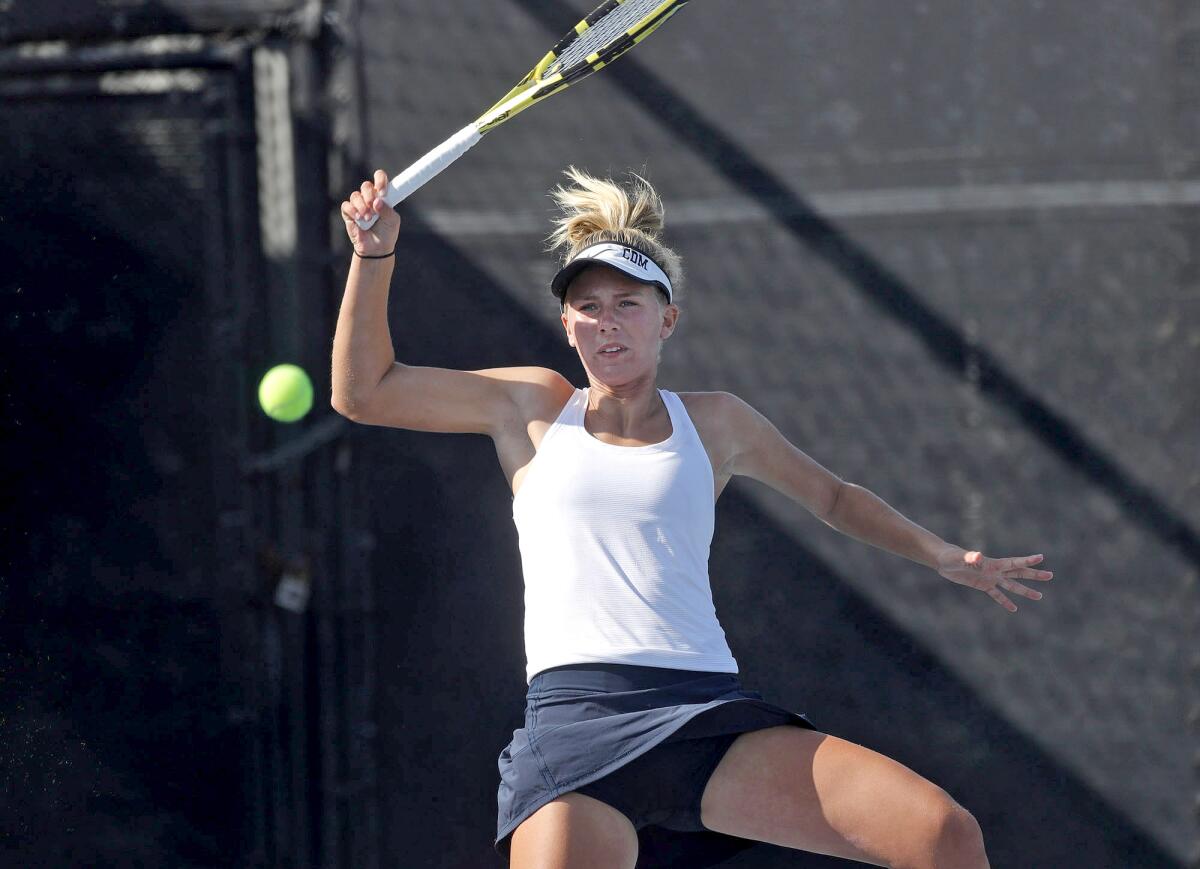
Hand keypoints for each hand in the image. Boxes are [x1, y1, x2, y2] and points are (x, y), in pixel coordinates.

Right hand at [340, 169, 400, 255]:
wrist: (377, 249)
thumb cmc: (387, 233)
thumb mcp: (393, 221)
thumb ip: (387, 209)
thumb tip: (377, 201)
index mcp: (382, 196)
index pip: (379, 178)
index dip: (380, 180)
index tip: (383, 192)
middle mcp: (369, 198)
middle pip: (366, 185)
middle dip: (370, 195)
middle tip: (374, 207)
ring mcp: (358, 205)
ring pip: (355, 195)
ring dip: (362, 206)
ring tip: (368, 218)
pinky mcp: (348, 213)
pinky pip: (346, 205)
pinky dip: (353, 211)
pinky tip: (358, 219)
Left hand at [936, 547, 1052, 611]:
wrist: (943, 560)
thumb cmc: (952, 556)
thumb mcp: (961, 558)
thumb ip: (971, 557)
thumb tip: (978, 556)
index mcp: (992, 563)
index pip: (1013, 562)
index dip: (1027, 560)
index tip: (1041, 558)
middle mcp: (994, 570)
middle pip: (1018, 573)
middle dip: (1034, 575)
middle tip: (1050, 576)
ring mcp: (990, 578)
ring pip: (1011, 586)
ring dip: (1025, 590)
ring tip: (1039, 596)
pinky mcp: (982, 585)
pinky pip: (996, 595)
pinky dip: (1005, 601)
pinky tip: (1014, 608)